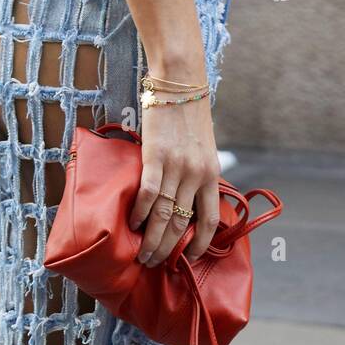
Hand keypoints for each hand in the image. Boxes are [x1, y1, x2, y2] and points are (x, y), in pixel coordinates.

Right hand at [130, 88, 221, 266]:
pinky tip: (133, 223)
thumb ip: (199, 176)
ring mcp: (177, 167)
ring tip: (142, 254)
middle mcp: (197, 175)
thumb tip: (188, 202)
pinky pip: (149, 193)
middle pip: (182, 225)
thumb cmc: (189, 117)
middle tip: (154, 263)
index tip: (187, 258)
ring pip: (164, 215)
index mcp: (212, 175)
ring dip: (152, 239)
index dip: (199, 244)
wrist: (180, 82)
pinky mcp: (156, 156)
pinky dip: (140, 212)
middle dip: (167, 249)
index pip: (209, 220)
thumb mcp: (204, 150)